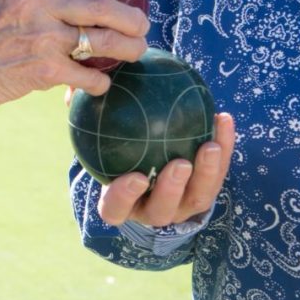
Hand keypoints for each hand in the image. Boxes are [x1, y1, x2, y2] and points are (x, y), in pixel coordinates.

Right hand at [0, 0, 148, 120]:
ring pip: (101, 41)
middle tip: (142, 21)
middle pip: (98, 5)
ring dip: (128, 47)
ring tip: (137, 48)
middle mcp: (30, 1)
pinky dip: (99, 80)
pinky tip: (103, 81)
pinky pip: (86, 74)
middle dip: (130, 15)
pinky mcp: (44, 69)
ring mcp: (40, 36)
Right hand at [95, 112, 236, 228]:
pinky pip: (218, 174)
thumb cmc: (113, 145)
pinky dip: (224, 148)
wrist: (145, 156)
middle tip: (180, 163)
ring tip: (211, 145)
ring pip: (197, 198)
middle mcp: (150, 210)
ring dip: (207, 173)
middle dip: (172, 189)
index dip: (124, 197)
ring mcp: (180, 206)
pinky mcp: (205, 192)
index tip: (135, 176)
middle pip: (161, 209)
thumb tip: (74, 89)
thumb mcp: (98, 133)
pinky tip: (223, 118)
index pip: (116, 207)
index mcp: (119, 203)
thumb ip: (88, 117)